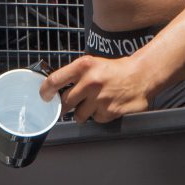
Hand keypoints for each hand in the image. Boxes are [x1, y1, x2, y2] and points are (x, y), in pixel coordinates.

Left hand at [38, 52, 152, 122]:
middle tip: (70, 104)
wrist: (140, 76)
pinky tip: (105, 106)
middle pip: (65, 103)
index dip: (46, 91)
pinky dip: (98, 116)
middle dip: (66, 106)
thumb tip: (56, 89)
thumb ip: (75, 75)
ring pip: (79, 115)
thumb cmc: (114, 70)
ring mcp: (99, 99)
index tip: (44, 96)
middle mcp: (90, 82)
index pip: (55, 80)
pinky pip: (95, 120)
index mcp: (83, 66)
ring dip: (83, 113)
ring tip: (93, 103)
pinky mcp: (108, 112)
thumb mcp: (92, 64)